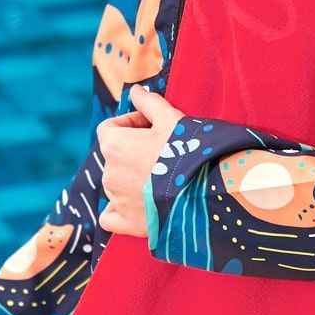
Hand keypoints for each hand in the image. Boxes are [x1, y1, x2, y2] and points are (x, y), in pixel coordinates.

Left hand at [96, 83, 183, 237]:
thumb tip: (136, 91)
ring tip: (164, 177)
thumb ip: (149, 102)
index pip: (109, 128)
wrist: (205, 193)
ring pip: (117, 183)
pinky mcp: (126, 223)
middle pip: (114, 156)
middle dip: (134, 151)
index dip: (130, 123)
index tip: (152, 126)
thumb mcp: (172, 118)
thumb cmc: (188, 151)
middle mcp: (109, 173)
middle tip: (165, 151)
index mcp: (114, 145)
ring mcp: (116, 200)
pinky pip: (110, 217)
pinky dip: (121, 210)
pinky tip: (140, 205)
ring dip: (133, 177)